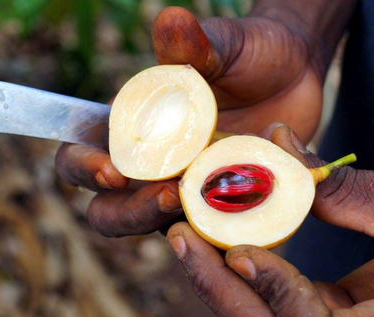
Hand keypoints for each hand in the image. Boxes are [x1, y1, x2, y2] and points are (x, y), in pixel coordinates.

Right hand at [56, 6, 324, 237]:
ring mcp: (182, 191)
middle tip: (167, 196)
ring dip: (168, 227)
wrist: (295, 72)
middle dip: (127, 212)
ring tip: (200, 205)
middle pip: (109, 210)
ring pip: (152, 229)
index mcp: (131, 128)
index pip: (78, 155)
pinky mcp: (218, 208)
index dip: (81, 168)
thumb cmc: (249, 52)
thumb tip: (169, 19)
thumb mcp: (225, 44)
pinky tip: (237, 227)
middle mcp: (149, 166)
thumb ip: (194, 45)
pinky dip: (214, 238)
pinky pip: (206, 236)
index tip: (112, 171)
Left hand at [167, 124, 373, 316]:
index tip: (240, 256)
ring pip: (262, 315)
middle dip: (220, 287)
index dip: (277, 293)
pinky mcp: (324, 309)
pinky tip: (217, 239)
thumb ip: (340, 185)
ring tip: (184, 236)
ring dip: (220, 279)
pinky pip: (274, 298)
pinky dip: (244, 272)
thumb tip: (275, 137)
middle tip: (180, 238)